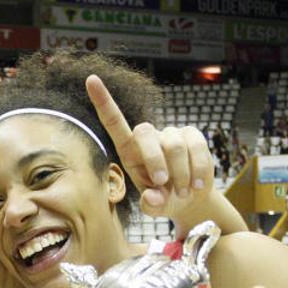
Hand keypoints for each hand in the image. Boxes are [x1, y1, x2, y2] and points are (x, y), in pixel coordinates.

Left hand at [87, 75, 212, 217]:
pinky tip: (197, 185)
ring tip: (183, 192)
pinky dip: (197, 171)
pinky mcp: (192, 135)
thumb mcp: (154, 207)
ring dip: (180, 174)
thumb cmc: (164, 200)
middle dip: (155, 161)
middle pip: (145, 132)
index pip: (114, 122)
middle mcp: (148, 138)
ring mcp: (171, 134)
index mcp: (130, 151)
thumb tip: (152, 198)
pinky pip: (196, 148)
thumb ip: (150, 205)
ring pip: (174, 146)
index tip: (90, 80)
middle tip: (163, 184)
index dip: (103, 101)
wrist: (191, 199)